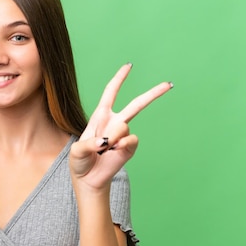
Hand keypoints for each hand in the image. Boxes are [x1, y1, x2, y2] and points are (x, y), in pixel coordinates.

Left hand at [69, 63, 171, 189]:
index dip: (119, 79)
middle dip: (153, 94)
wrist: (88, 179)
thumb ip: (88, 145)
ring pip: (124, 126)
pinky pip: (131, 140)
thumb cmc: (80, 162)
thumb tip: (106, 142)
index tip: (129, 66)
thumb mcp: (76, 151)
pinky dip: (121, 146)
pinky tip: (113, 152)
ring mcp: (123, 135)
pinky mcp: (129, 148)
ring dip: (112, 137)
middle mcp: (115, 123)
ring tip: (103, 149)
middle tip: (168, 84)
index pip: (111, 92)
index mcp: (100, 116)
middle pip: (137, 104)